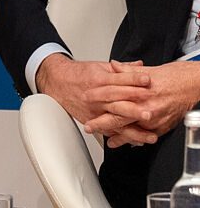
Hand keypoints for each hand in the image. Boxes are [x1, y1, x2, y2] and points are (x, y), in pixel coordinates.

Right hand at [36, 55, 152, 139]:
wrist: (57, 82)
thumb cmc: (79, 74)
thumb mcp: (99, 66)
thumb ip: (122, 68)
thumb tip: (140, 65)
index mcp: (98, 79)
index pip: (118, 79)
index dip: (133, 79)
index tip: (148, 80)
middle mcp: (95, 96)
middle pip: (116, 101)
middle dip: (134, 108)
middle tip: (150, 112)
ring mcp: (93, 110)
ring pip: (114, 120)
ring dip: (132, 128)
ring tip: (149, 135)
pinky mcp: (91, 120)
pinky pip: (108, 131)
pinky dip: (122, 137)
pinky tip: (137, 142)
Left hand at [84, 61, 199, 146]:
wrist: (193, 84)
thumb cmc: (173, 77)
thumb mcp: (146, 71)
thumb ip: (125, 70)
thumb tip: (112, 66)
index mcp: (138, 92)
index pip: (112, 97)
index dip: (97, 99)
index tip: (86, 100)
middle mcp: (145, 107)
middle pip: (118, 117)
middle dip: (101, 123)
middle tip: (89, 126)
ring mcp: (154, 119)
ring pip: (131, 131)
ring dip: (118, 136)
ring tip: (107, 141)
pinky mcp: (163, 127)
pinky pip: (146, 136)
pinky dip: (136, 139)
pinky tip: (128, 143)